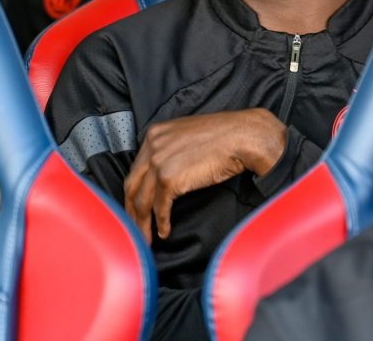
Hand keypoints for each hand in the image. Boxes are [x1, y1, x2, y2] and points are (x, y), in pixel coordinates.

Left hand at [123, 108, 287, 242]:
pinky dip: (161, 223)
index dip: (134, 190)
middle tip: (133, 227)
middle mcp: (152, 146)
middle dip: (131, 210)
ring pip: (142, 200)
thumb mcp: (188, 135)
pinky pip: (160, 208)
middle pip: (132, 185)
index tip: (135, 206)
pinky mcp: (169, 178)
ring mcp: (158, 162)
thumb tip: (168, 171)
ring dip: (142, 223)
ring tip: (146, 238)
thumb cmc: (224, 137)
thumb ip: (172, 150)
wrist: (241, 138)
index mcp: (155, 133)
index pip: (136, 167)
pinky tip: (164, 232)